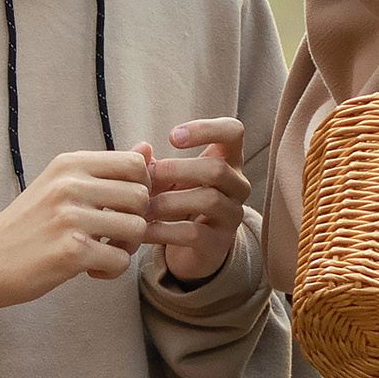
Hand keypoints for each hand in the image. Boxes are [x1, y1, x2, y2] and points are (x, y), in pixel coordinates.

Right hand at [0, 148, 151, 352]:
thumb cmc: (24, 227)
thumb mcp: (59, 187)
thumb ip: (104, 170)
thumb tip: (149, 148)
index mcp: (69, 164)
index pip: (135, 163)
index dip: (138, 188)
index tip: (117, 208)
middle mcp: (70, 184)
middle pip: (142, 197)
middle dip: (135, 220)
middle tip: (110, 236)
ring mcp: (71, 217)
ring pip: (137, 229)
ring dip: (124, 248)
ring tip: (99, 252)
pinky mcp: (72, 251)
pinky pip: (121, 261)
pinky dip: (110, 271)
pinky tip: (87, 269)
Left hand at [146, 116, 249, 284]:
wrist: (191, 248)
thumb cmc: (180, 201)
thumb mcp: (168, 179)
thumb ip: (154, 164)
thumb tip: (141, 149)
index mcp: (228, 160)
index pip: (233, 131)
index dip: (206, 129)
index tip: (172, 138)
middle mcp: (237, 185)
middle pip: (217, 168)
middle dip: (178, 169)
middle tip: (149, 174)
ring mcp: (232, 215)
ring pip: (208, 200)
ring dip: (168, 201)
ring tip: (142, 206)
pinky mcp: (219, 243)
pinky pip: (193, 233)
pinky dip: (163, 230)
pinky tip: (143, 229)